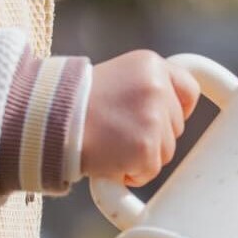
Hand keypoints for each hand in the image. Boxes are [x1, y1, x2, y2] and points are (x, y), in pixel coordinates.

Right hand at [80, 51, 200, 185]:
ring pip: (166, 151)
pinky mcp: (146, 148)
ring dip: (141, 155)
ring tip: (110, 143)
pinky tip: (109, 158)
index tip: (160, 119)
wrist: (48, 122)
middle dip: (152, 135)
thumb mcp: (116, 77)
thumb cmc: (75, 104)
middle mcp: (157, 87)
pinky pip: (150, 171)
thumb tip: (168, 114)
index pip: (189, 90)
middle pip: (176, 126)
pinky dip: (131, 173)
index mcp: (151, 64)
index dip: (176, 109)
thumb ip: (145, 89)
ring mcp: (153, 118)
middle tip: (117, 131)